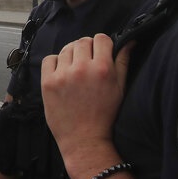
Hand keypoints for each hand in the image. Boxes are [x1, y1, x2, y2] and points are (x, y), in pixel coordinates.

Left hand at [40, 35, 132, 178]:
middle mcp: (82, 69)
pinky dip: (55, 63)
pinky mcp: (48, 82)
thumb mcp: (120, 88)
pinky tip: (62, 74)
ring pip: (66, 49)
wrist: (84, 139)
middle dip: (87, 49)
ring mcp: (63, 75)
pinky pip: (49, 59)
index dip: (102, 45)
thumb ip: (123, 62)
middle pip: (82, 41)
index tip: (101, 53)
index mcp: (103, 69)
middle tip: (88, 63)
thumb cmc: (105, 115)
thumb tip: (129, 41)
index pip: (101, 38)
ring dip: (72, 55)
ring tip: (75, 70)